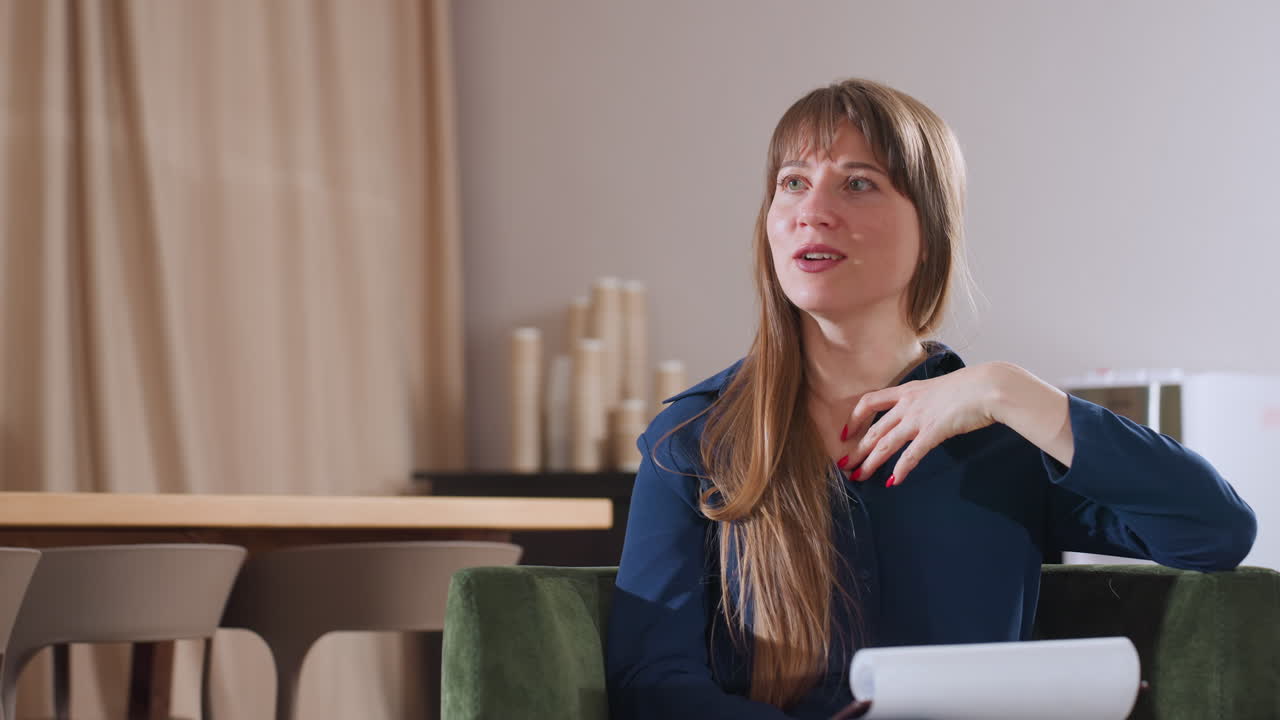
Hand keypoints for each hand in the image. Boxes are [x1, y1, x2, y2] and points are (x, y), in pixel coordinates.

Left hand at [840, 361, 1073, 485]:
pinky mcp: (933, 431)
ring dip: (871, 462)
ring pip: (886, 443)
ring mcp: (919, 418)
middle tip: (845, 466)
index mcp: (908, 390)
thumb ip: (928, 401)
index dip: (854, 418)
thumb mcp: (940, 389)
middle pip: (874, 429)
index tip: (845, 433)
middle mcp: (908, 404)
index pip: (869, 402)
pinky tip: (893, 481)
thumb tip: (925, 414)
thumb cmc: (972, 387)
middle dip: (857, 450)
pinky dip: (901, 468)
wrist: (990, 386)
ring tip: (859, 477)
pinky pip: (911, 454)